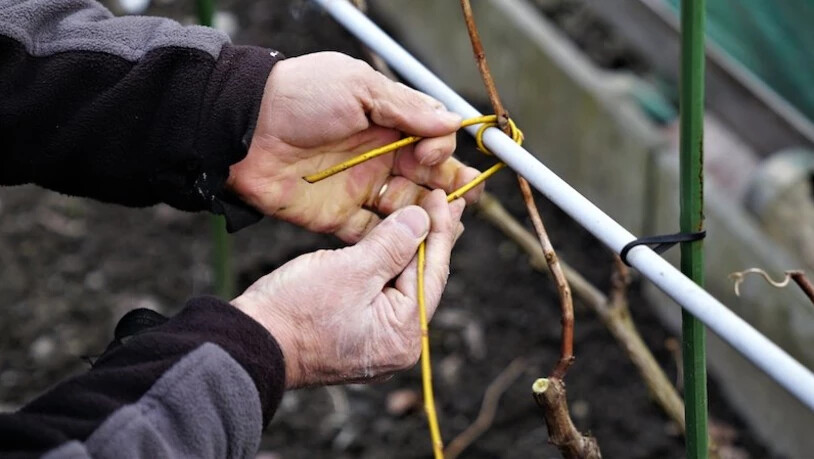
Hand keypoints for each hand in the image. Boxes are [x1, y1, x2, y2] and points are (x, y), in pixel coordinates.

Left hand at [227, 52, 482, 241]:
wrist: (243, 129)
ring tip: (436, 227)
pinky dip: (391, 241)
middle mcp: (378, 157)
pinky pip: (372, 235)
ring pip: (406, 210)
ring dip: (424, 218)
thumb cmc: (300, 97)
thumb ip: (406, 109)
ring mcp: (359, 189)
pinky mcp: (338, 217)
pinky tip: (407, 244)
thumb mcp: (358, 88)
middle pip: (426, 180)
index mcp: (387, 123)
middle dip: (448, 192)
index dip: (440, 153)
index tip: (427, 156)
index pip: (432, 142)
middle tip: (464, 203)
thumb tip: (453, 121)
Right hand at [231, 190, 462, 387]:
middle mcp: (397, 344)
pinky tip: (394, 242)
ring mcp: (377, 342)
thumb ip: (392, 244)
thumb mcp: (351, 270)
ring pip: (402, 285)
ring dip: (411, 249)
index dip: (440, 229)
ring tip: (426, 217)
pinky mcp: (357, 334)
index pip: (432, 271)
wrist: (249, 344)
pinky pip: (382, 293)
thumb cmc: (295, 310)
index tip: (443, 197)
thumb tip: (422, 220)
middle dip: (432, 239)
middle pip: (422, 280)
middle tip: (447, 203)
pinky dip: (389, 265)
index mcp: (403, 334)